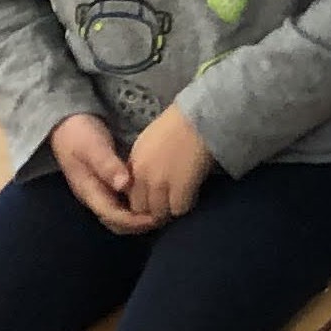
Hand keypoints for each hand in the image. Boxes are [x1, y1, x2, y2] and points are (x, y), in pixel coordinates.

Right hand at [48, 114, 154, 233]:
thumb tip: (124, 185)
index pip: (112, 216)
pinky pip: (121, 202)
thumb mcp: (93, 148)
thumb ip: (107, 165)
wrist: (66, 122)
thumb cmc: (79, 134)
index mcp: (89, 191)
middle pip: (116, 221)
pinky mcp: (106, 184)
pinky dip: (136, 205)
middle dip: (138, 224)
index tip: (156, 217)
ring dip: (138, 216)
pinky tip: (151, 197)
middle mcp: (94, 196)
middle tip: (163, 215)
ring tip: (161, 209)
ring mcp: (99, 190)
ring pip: (119, 214)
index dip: (134, 221)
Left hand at [125, 106, 213, 224]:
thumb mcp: (148, 143)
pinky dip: (185, 205)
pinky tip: (191, 194)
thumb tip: (143, 181)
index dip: (142, 199)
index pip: (130, 195)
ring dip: (169, 209)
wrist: (200, 117)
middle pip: (142, 209)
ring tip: (179, 200)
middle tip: (167, 203)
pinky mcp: (181, 188)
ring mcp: (161, 184)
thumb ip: (142, 164)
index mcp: (134, 164)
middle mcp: (143, 177)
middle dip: (153, 209)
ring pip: (160, 213)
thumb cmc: (178, 124)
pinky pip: (179, 209)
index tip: (152, 198)